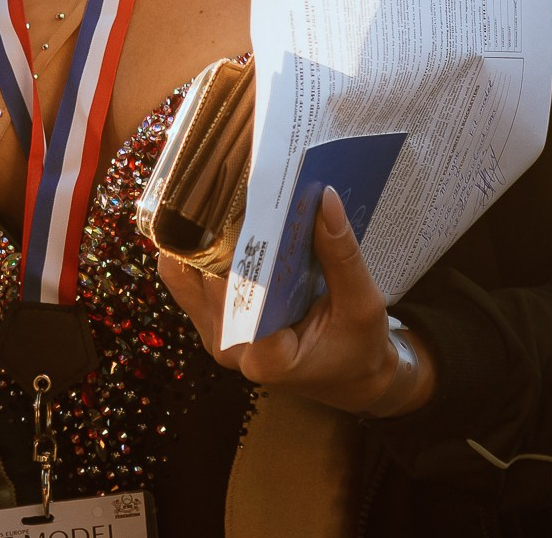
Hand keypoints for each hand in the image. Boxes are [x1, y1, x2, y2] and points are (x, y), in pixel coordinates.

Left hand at [157, 188, 435, 417]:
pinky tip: (214, 213)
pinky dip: (199, 247)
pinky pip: (189, 281)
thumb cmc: (358, 347)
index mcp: (267, 354)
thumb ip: (341, 254)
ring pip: (189, 274)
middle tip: (231, 174)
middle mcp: (231, 348)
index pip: (238, 289)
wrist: (348, 377)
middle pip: (208, 275)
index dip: (235, 241)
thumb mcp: (362, 303)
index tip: (245, 196)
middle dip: (218, 227)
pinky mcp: (212, 325)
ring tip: (222, 184)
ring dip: (202, 233)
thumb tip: (326, 197)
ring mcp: (216, 337)